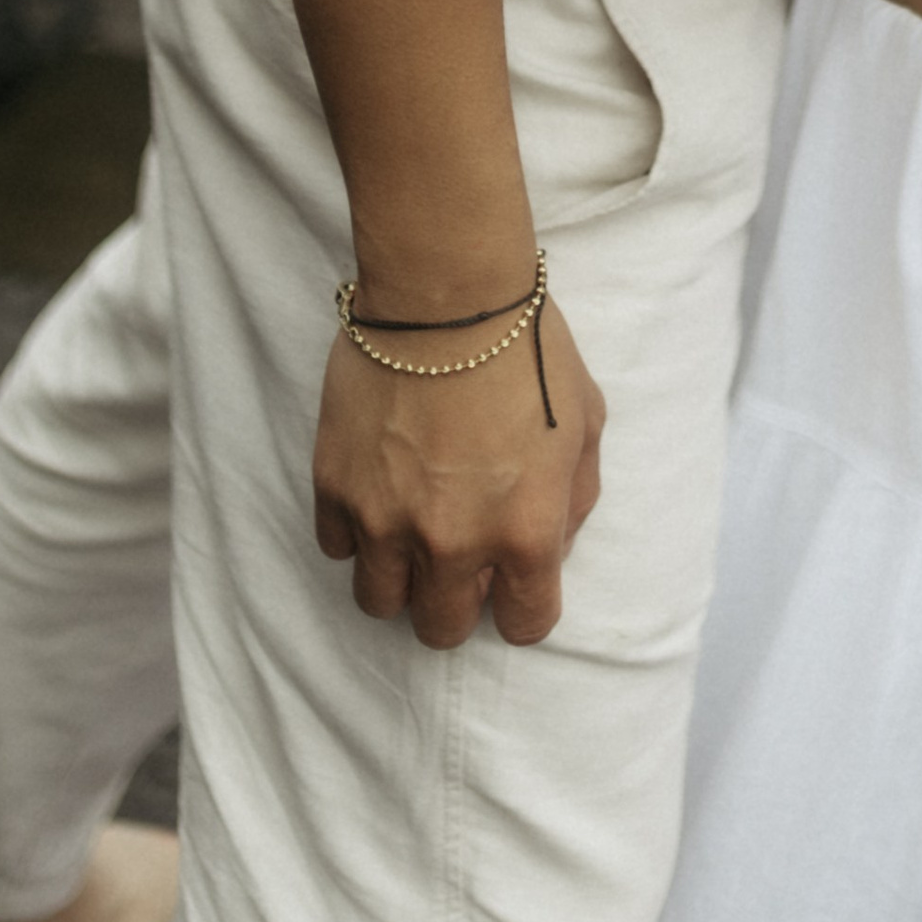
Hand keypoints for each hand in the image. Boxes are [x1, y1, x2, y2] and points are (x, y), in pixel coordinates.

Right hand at [312, 295, 607, 649]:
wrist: (448, 292)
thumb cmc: (528, 348)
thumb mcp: (586, 423)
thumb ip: (574, 499)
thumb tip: (550, 545)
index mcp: (525, 531)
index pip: (526, 624)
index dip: (523, 604)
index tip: (515, 578)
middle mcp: (453, 542)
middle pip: (442, 629)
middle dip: (456, 601)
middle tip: (459, 555)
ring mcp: (386, 520)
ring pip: (379, 602)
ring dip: (400, 577)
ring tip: (412, 531)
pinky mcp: (335, 488)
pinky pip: (337, 548)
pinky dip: (357, 532)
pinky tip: (378, 493)